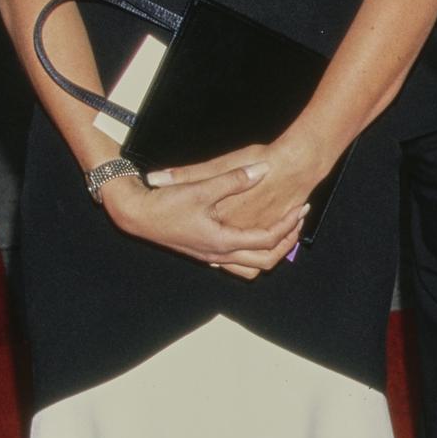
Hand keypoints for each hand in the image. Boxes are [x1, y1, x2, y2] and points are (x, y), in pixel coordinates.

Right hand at [100, 155, 306, 279]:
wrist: (136, 216)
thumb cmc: (166, 203)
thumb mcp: (201, 187)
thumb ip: (234, 179)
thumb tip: (262, 169)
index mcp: (222, 241)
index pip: (267, 240)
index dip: (288, 225)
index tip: (300, 209)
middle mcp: (219, 255)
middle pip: (266, 261)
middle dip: (287, 242)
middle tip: (298, 223)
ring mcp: (211, 257)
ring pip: (251, 268)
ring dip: (270, 253)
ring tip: (282, 232)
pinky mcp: (204, 253)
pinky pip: (236, 263)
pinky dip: (251, 253)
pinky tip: (254, 235)